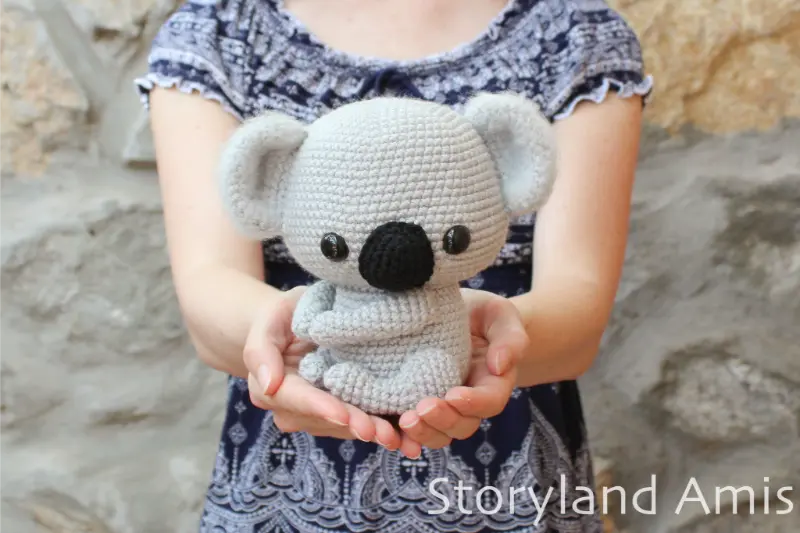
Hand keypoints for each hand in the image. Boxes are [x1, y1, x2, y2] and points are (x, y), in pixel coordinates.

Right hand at [244, 287, 421, 457]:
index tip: (343, 414)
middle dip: (354, 426)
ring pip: (346, 427)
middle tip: (381, 432)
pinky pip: (360, 423)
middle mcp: (295, 409)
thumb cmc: (283, 316)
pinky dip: (384, 429)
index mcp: (274, 388)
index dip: (321, 408)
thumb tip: (268, 384)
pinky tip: (407, 438)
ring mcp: (319, 414)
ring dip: (372, 432)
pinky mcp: (342, 411)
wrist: (297, 322)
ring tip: (400, 437)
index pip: (299, 400)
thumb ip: (261, 349)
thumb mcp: (269, 320)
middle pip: (326, 420)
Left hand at [397, 288, 529, 447]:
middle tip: (422, 409)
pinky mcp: (418, 404)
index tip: (453, 394)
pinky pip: (413, 428)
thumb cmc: (481, 313)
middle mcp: (469, 402)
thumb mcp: (500, 315)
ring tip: (405, 421)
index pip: (490, 401)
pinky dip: (402, 436)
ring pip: (438, 434)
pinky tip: (388, 433)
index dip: (474, 403)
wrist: (454, 314)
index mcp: (492, 383)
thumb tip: (499, 366)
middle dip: (443, 421)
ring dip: (423, 433)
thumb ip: (509, 338)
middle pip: (462, 425)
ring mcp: (444, 407)